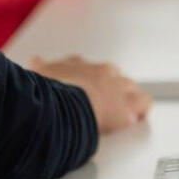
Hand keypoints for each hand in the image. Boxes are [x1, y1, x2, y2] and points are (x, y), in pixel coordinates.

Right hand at [30, 56, 151, 133]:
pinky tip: (136, 117)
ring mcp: (116, 87)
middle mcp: (100, 71)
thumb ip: (38, 67)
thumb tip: (34, 60)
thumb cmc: (47, 92)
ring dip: (127, 97)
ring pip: (129, 87)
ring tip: (124, 110)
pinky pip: (143, 102)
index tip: (84, 86)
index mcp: (77, 65)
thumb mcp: (37, 74)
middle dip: (109, 87)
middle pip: (112, 75)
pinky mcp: (128, 105)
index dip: (87, 78)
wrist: (62, 103)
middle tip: (104, 102)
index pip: (86, 67)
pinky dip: (141, 109)